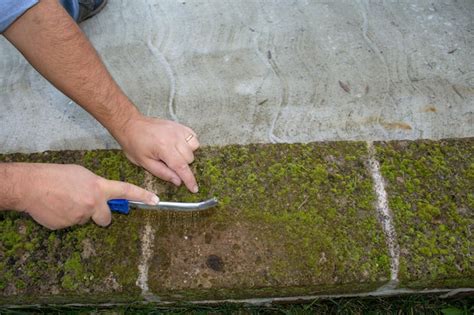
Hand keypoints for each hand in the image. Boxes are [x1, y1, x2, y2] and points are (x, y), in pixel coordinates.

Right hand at [17, 163, 158, 229]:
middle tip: (88, 206)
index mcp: (99, 188)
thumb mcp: (83, 175)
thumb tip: (102, 196)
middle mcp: (93, 203)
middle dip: (101, 216)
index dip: (142, 196)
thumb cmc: (56, 176)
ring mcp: (80, 216)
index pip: (126, 191)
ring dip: (79, 213)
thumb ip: (97, 187)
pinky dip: (65, 217)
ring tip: (64, 201)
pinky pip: (71, 223)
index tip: (155, 201)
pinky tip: (56, 207)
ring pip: (85, 220)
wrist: (31, 185)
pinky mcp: (67, 226)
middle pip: (106, 219)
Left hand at [116, 115, 199, 192]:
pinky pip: (193, 136)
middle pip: (190, 158)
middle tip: (170, 164)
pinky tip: (180, 146)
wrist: (130, 125)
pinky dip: (190, 143)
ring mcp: (178, 130)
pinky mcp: (179, 125)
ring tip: (175, 154)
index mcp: (163, 148)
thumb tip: (178, 181)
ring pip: (194, 147)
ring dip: (188, 154)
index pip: (181, 167)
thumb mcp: (144, 163)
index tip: (194, 188)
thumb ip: (162, 173)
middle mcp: (174, 137)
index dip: (189, 180)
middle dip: (183, 165)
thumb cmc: (134, 143)